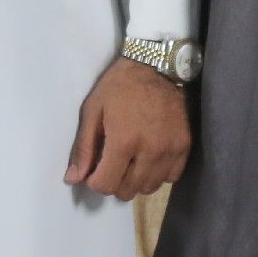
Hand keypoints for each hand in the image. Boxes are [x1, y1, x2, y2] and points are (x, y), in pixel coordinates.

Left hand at [65, 56, 190, 200]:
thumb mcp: (93, 109)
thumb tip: (73, 179)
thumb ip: (83, 147)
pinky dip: (158, 173)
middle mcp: (149, 151)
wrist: (157, 65)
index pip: (105, 185)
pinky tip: (150, 157)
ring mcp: (170, 150)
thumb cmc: (120, 86)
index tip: (94, 169)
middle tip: (112, 163)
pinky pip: (170, 177)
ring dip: (135, 180)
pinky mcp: (185, 146)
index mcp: (123, 141)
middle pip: (127, 191)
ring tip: (131, 161)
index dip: (95, 181)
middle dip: (114, 182)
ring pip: (149, 188)